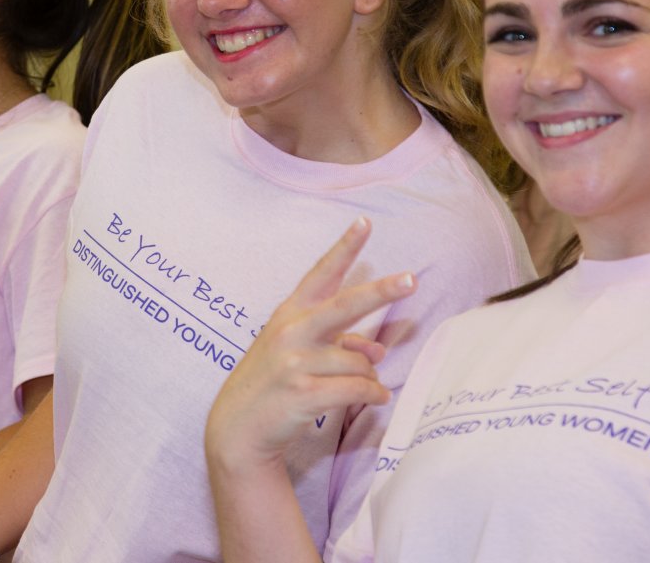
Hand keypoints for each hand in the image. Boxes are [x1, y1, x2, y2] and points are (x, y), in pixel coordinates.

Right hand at [205, 218, 416, 471]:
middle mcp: (291, 331)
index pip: (321, 273)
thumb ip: (338, 343)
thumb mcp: (298, 353)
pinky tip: (376, 399)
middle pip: (345, 305)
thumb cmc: (273, 383)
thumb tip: (378, 352)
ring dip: (370, 376)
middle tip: (411, 279)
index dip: (344, 247)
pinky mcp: (303, 392)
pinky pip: (357, 389)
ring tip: (365, 388)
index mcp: (290, 313)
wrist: (238, 428)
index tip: (365, 222)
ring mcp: (295, 362)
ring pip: (358, 362)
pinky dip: (374, 394)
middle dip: (380, 291)